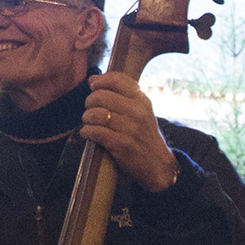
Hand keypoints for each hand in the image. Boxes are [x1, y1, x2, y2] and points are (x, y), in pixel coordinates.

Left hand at [81, 72, 179, 192]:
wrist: (157, 165)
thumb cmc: (143, 136)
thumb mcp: (141, 111)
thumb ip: (121, 96)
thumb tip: (92, 80)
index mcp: (142, 100)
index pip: (117, 80)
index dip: (100, 80)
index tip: (93, 86)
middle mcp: (138, 112)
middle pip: (101, 96)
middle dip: (89, 102)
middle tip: (90, 109)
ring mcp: (130, 128)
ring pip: (95, 114)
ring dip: (86, 118)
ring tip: (88, 122)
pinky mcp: (122, 145)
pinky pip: (95, 132)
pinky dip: (87, 132)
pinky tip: (88, 133)